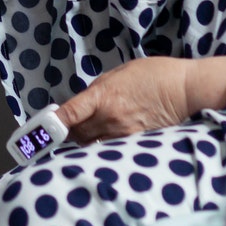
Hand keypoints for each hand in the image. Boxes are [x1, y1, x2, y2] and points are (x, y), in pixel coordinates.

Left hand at [53, 55, 225, 142]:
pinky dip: (103, 152)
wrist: (185, 90)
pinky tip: (102, 151)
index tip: (39, 130)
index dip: (52, 124)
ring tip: (81, 143)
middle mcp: (109, 118)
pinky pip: (111, 153)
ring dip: (83, 145)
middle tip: (61, 135)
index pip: (69, 114)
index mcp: (103, 96)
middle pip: (76, 135)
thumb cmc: (156, 75)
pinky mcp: (135, 144)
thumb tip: (85, 104)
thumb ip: (99, 89)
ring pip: (91, 147)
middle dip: (66, 135)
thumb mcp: (121, 73)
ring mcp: (123, 134)